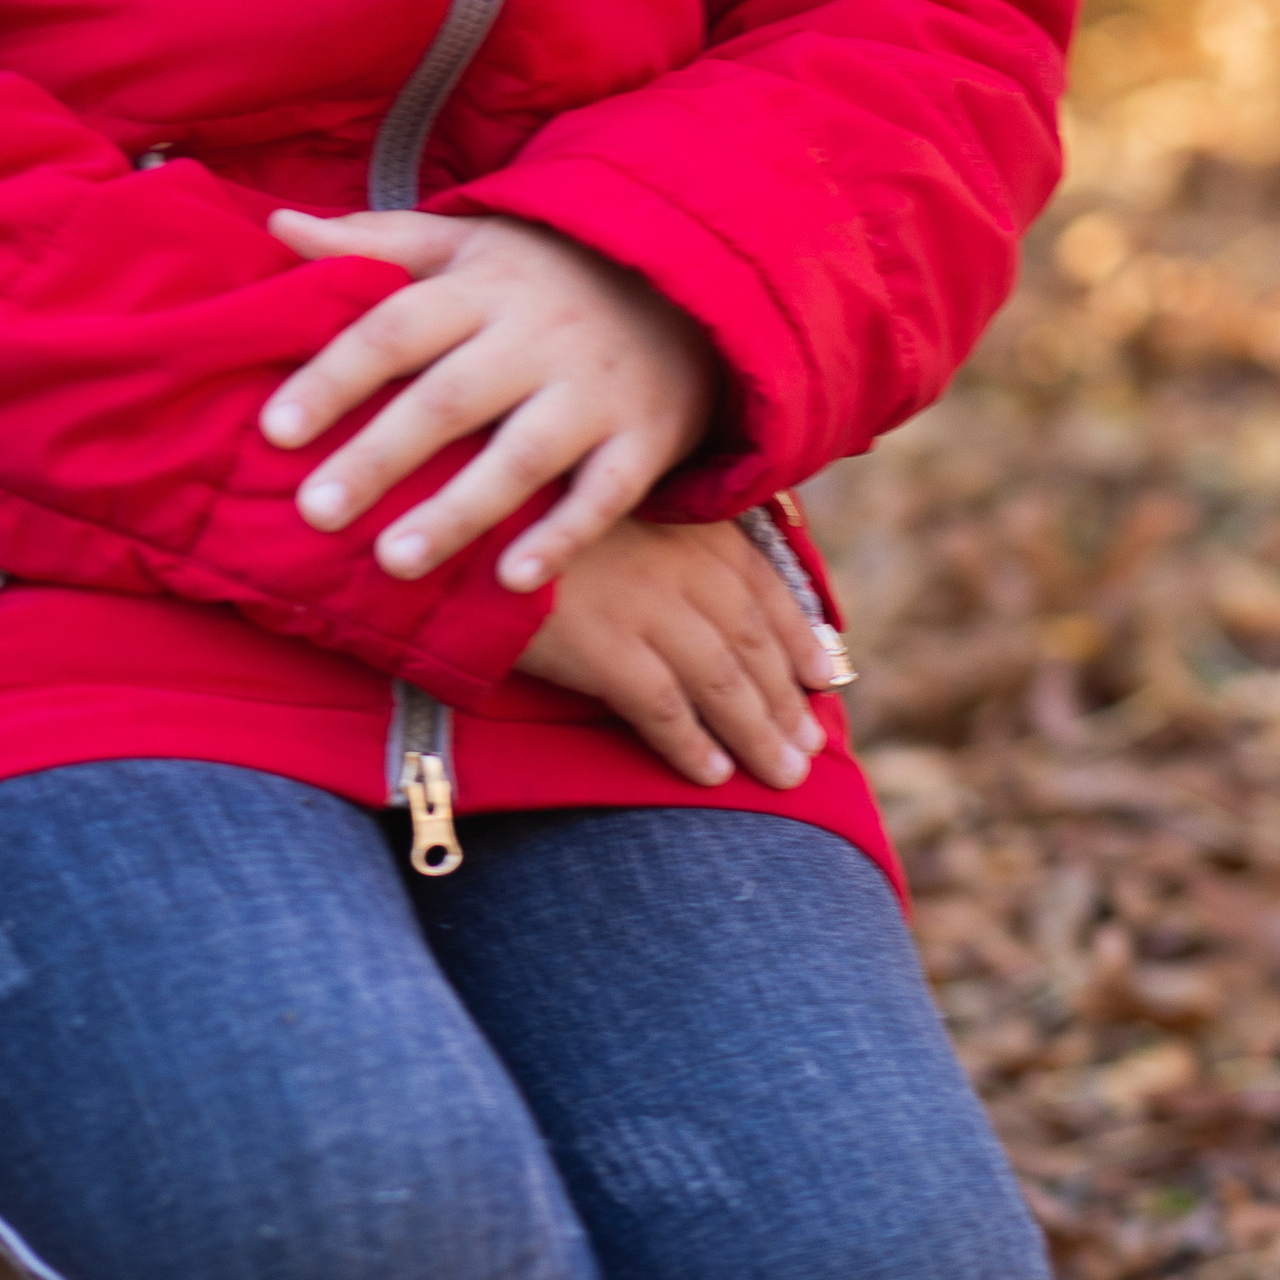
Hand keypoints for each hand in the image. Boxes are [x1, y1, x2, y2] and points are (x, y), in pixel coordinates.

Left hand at [261, 206, 720, 587]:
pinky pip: (605, 494)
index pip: (393, 328)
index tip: (274, 429)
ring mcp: (593, 389)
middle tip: (314, 513)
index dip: (333, 377)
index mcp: (480, 285)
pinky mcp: (645, 437)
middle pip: (447, 398)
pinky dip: (562, 537)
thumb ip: (372, 240)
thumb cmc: (542, 268)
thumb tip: (276, 227)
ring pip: (521, 455)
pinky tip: (514, 580)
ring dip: (458, 511)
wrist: (687, 278)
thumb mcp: (465, 239)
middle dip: (379, 457)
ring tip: (393, 563)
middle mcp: (535, 335)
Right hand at [515, 517, 834, 790]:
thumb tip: (694, 586)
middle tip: (812, 745)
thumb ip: (656, 537)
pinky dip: (692, 743)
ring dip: (758, 731)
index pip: (760, 581)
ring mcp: (642, 604)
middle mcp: (674, 561)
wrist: (457, 520)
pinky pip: (664, 706)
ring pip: (722, 678)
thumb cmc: (524, 514)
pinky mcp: (602, 646)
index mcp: (679, 522)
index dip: (797, 631)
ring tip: (784, 773)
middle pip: (751, 638)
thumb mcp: (605, 504)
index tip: (822, 672)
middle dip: (787, 696)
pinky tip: (712, 775)